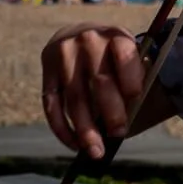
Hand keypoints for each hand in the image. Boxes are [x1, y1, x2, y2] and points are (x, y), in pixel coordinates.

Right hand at [41, 23, 144, 158]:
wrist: (76, 32)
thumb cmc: (111, 49)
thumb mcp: (126, 50)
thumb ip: (132, 73)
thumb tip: (132, 111)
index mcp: (115, 35)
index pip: (124, 56)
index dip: (131, 78)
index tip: (136, 99)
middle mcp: (88, 42)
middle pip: (99, 81)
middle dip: (110, 111)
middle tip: (118, 134)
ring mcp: (64, 58)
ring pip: (75, 99)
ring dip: (85, 129)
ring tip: (96, 151)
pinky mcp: (46, 73)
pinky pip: (52, 106)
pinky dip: (63, 129)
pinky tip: (74, 144)